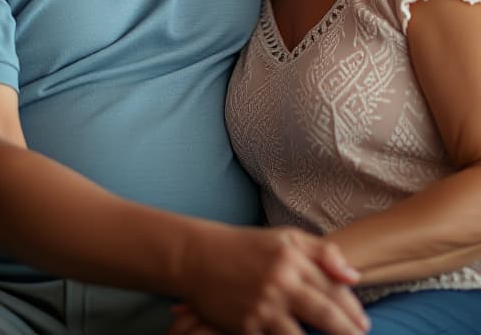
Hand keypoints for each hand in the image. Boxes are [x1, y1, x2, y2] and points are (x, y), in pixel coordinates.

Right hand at [179, 224, 369, 334]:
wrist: (199, 257)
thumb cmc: (247, 247)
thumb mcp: (286, 238)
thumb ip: (322, 253)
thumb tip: (354, 276)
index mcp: (292, 258)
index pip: (332, 287)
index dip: (352, 308)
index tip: (364, 323)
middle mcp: (280, 282)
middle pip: (324, 313)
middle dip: (348, 332)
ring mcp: (262, 306)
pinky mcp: (245, 326)